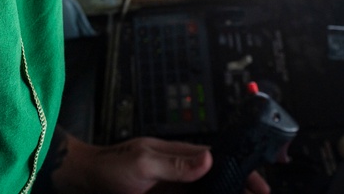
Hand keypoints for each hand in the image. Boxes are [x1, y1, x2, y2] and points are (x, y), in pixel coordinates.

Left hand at [51, 134, 269, 193]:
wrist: (84, 181)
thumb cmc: (109, 166)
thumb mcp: (143, 163)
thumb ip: (176, 164)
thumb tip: (209, 160)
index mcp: (177, 154)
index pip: (218, 160)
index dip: (240, 170)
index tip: (259, 184)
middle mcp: (178, 171)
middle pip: (216, 181)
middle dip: (238, 188)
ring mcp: (171, 188)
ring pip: (205, 192)